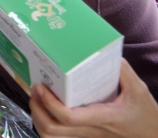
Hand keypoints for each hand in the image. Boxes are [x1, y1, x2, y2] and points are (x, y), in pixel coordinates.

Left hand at [30, 59, 157, 137]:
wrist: (152, 136)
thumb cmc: (145, 115)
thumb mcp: (138, 90)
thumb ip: (123, 71)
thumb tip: (106, 52)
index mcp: (101, 117)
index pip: (68, 117)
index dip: (50, 104)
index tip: (41, 87)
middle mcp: (90, 130)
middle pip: (52, 129)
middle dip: (37, 109)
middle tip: (36, 89)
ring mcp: (86, 136)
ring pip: (52, 137)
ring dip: (38, 119)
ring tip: (37, 99)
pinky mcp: (84, 137)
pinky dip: (46, 126)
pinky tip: (46, 111)